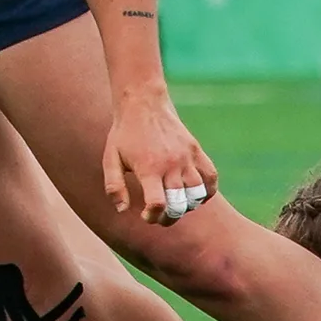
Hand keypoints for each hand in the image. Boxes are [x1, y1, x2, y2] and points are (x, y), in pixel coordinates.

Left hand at [100, 90, 221, 224]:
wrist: (143, 103)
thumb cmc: (124, 134)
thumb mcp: (110, 159)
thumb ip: (114, 187)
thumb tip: (122, 210)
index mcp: (148, 168)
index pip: (158, 204)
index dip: (153, 217)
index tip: (145, 215)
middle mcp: (170, 164)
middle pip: (180, 204)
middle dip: (170, 217)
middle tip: (161, 216)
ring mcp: (186, 157)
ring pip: (198, 194)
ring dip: (188, 206)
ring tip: (176, 203)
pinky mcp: (195, 149)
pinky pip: (211, 177)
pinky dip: (207, 191)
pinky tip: (195, 195)